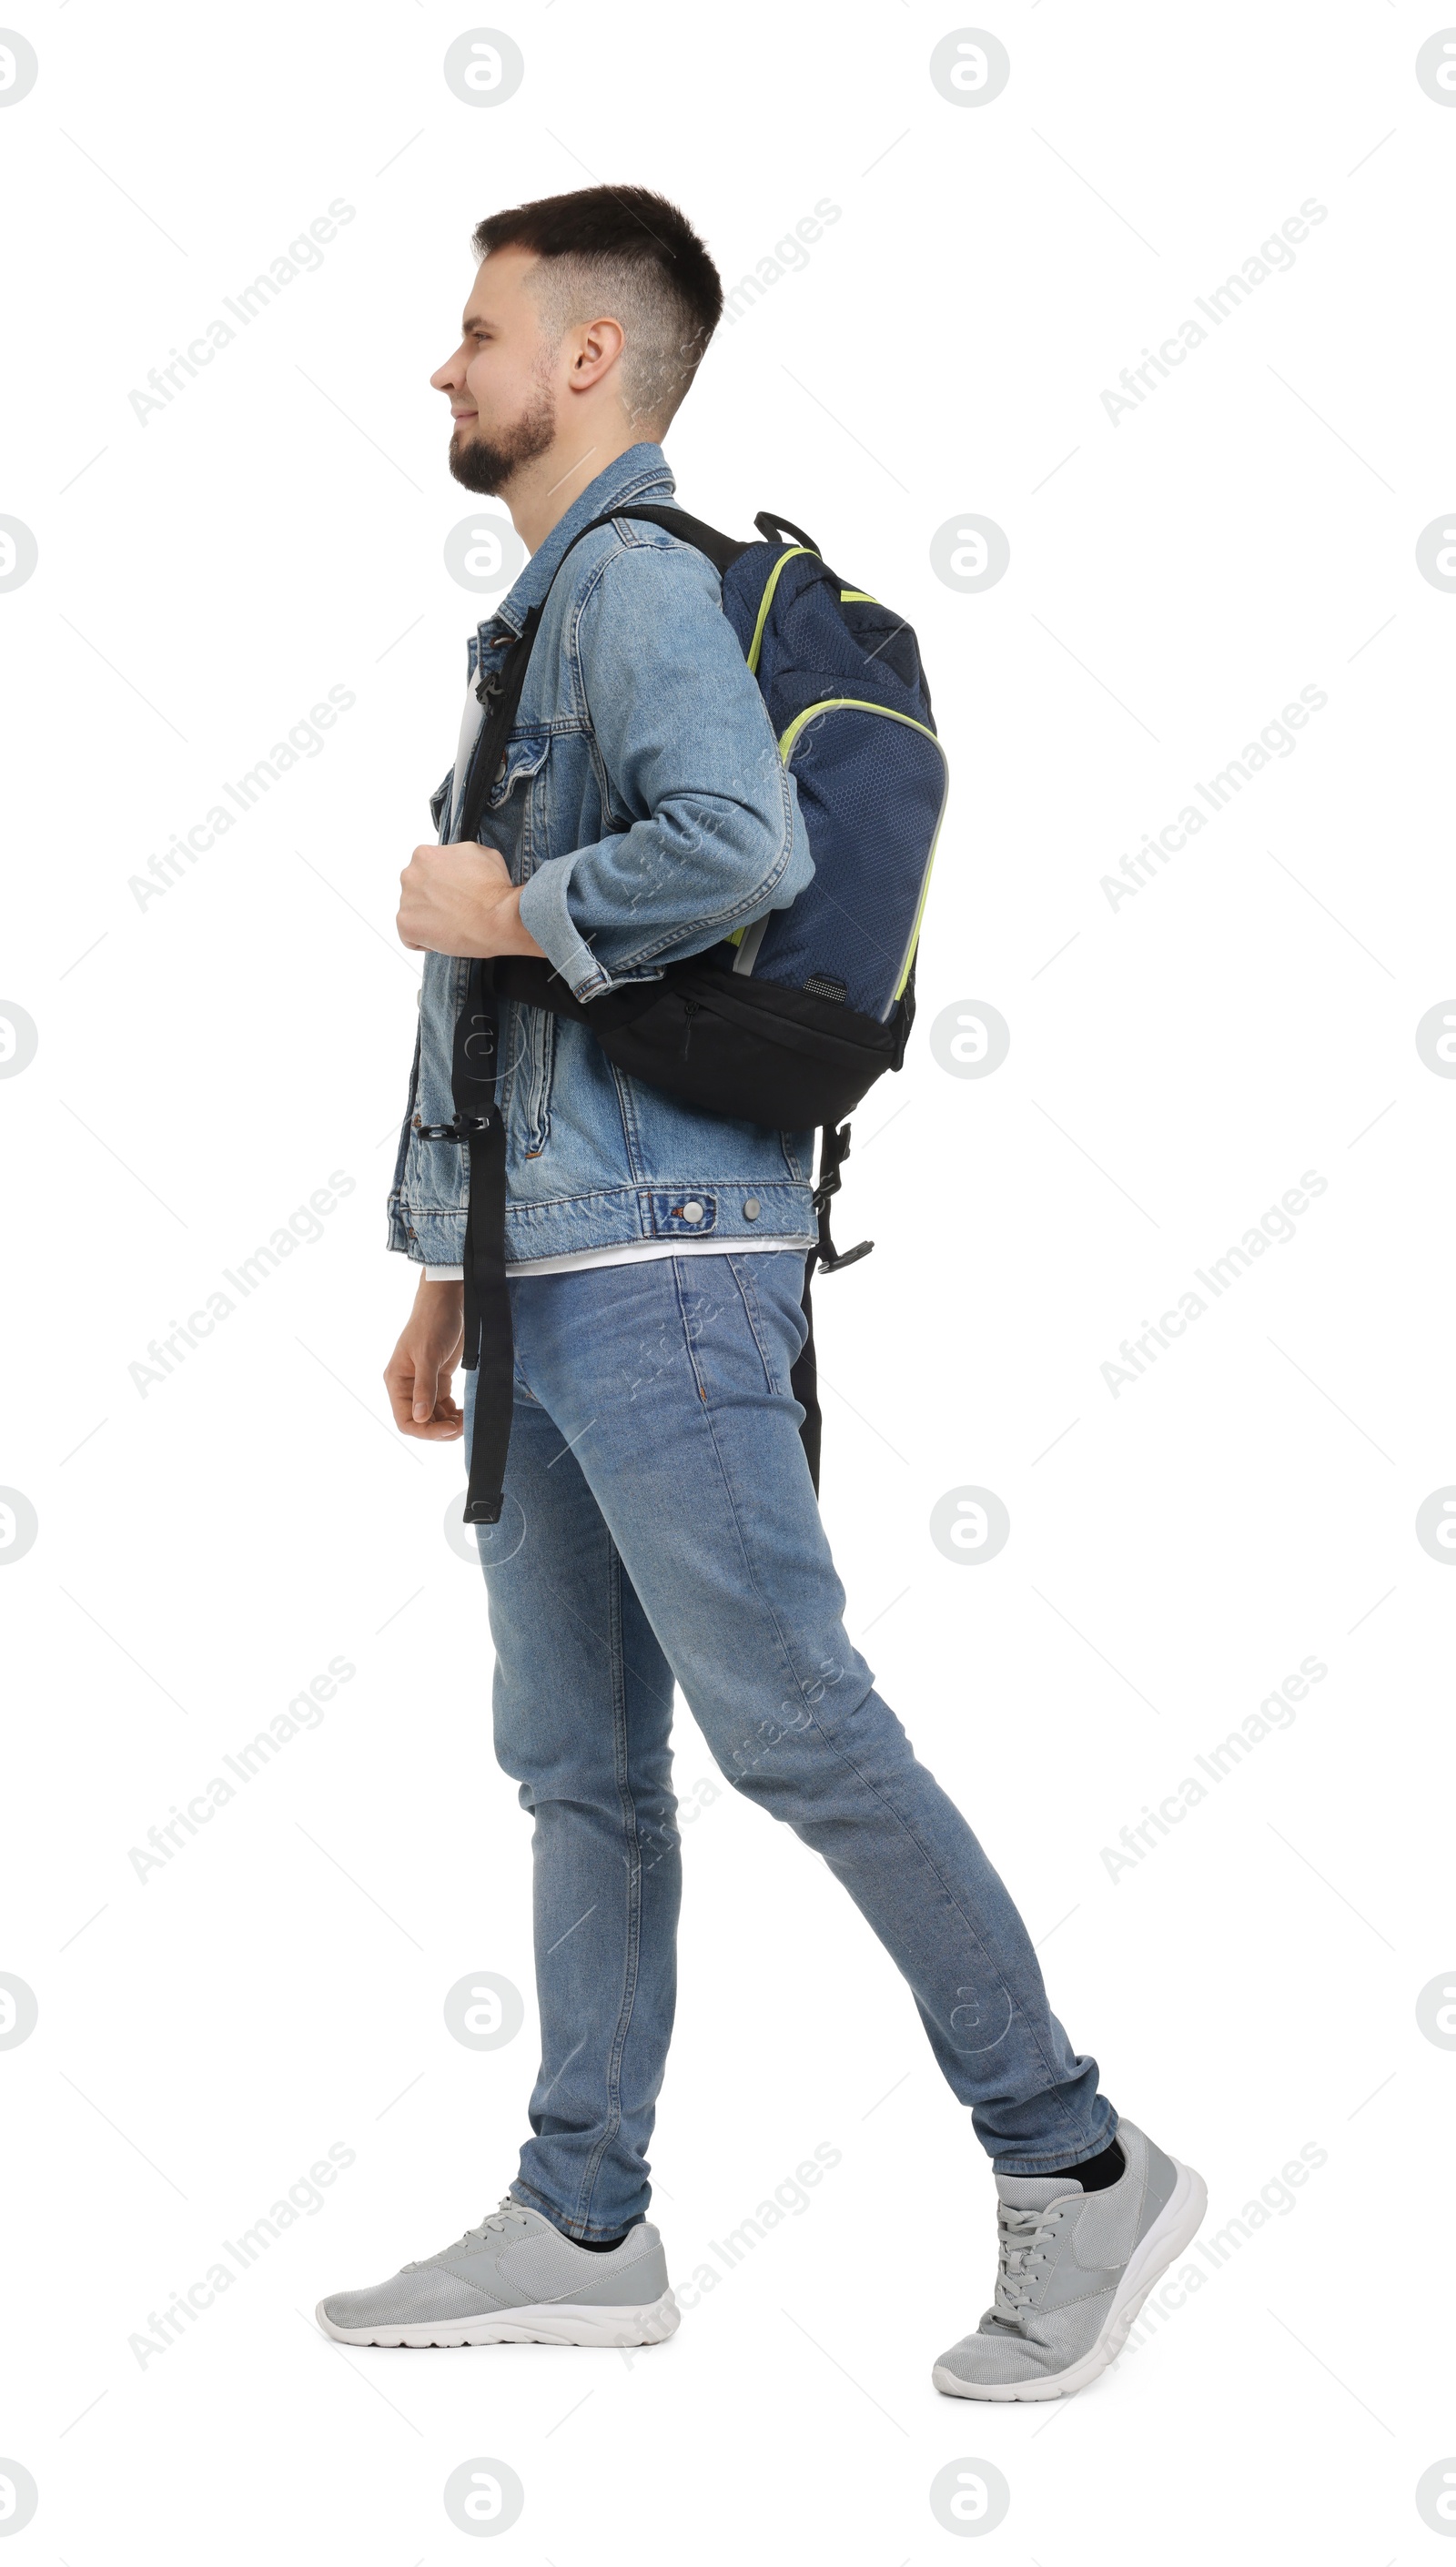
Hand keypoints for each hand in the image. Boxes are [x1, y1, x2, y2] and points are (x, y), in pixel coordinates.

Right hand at [383, 1276, 464, 1437]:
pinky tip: (466, 1412)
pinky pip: (444, 1405)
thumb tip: (420, 1419)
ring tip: (468, 1420)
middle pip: (421, 1422)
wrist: (448, 1301)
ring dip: (450, 1422)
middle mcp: (407, 1386)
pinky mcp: (440, 1378)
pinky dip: (455, 1412)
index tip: (448, 1429)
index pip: (406, 1420)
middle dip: (441, 1428)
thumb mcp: (428, 1356)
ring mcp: (424, 1383)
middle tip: (463, 1426)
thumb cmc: (433, 1323)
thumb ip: (424, 1388)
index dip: (425, 1432)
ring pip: (434, 1416)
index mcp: (397, 1381)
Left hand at [397, 841, 545, 958]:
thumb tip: (453, 863)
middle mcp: (409, 875)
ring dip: (429, 921)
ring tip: (453, 925)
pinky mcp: (406, 925)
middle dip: (431, 901)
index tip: (455, 894)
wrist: (501, 918)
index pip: (424, 872)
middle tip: (454, 911)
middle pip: (415, 891)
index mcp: (423, 855)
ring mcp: (405, 900)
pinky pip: (409, 937)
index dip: (441, 885)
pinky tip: (445, 937)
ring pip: (413, 914)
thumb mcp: (481, 853)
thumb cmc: (495, 889)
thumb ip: (457, 855)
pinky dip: (425, 941)